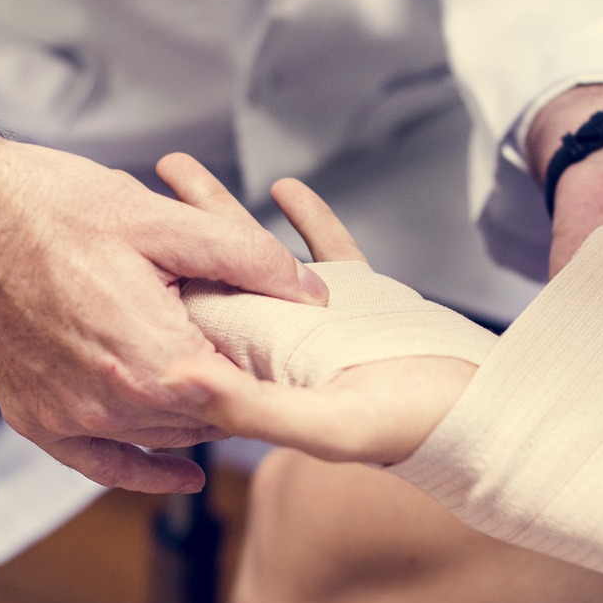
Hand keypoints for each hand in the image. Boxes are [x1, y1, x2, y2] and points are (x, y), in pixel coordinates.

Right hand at [0, 61, 328, 491]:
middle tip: (269, 364)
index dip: (274, 374)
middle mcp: (108, 404)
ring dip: (195, 418)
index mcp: (151, 359)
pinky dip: (140, 468)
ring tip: (229, 383)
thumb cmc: (52, 206)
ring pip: (160, 439)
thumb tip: (309, 292)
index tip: (298, 359)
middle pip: (204, 421)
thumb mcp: (163, 219)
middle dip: (238, 392)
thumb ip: (247, 259)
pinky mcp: (34, 418)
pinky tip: (178, 470)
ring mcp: (67, 418)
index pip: (241, 395)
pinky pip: (100, 462)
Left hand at [154, 157, 476, 465]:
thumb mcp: (325, 425)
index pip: (195, 321)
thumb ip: (251, 407)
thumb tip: (177, 376)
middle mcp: (281, 344)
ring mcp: (322, 318)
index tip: (116, 241)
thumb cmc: (409, 430)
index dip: (155, 284)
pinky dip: (307, 216)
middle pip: (211, 274)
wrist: (485, 416)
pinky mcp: (367, 297)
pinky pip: (328, 248)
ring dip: (221, 213)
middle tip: (134, 182)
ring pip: (258, 254)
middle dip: (172, 228)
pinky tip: (285, 188)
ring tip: (181, 171)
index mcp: (261, 373)